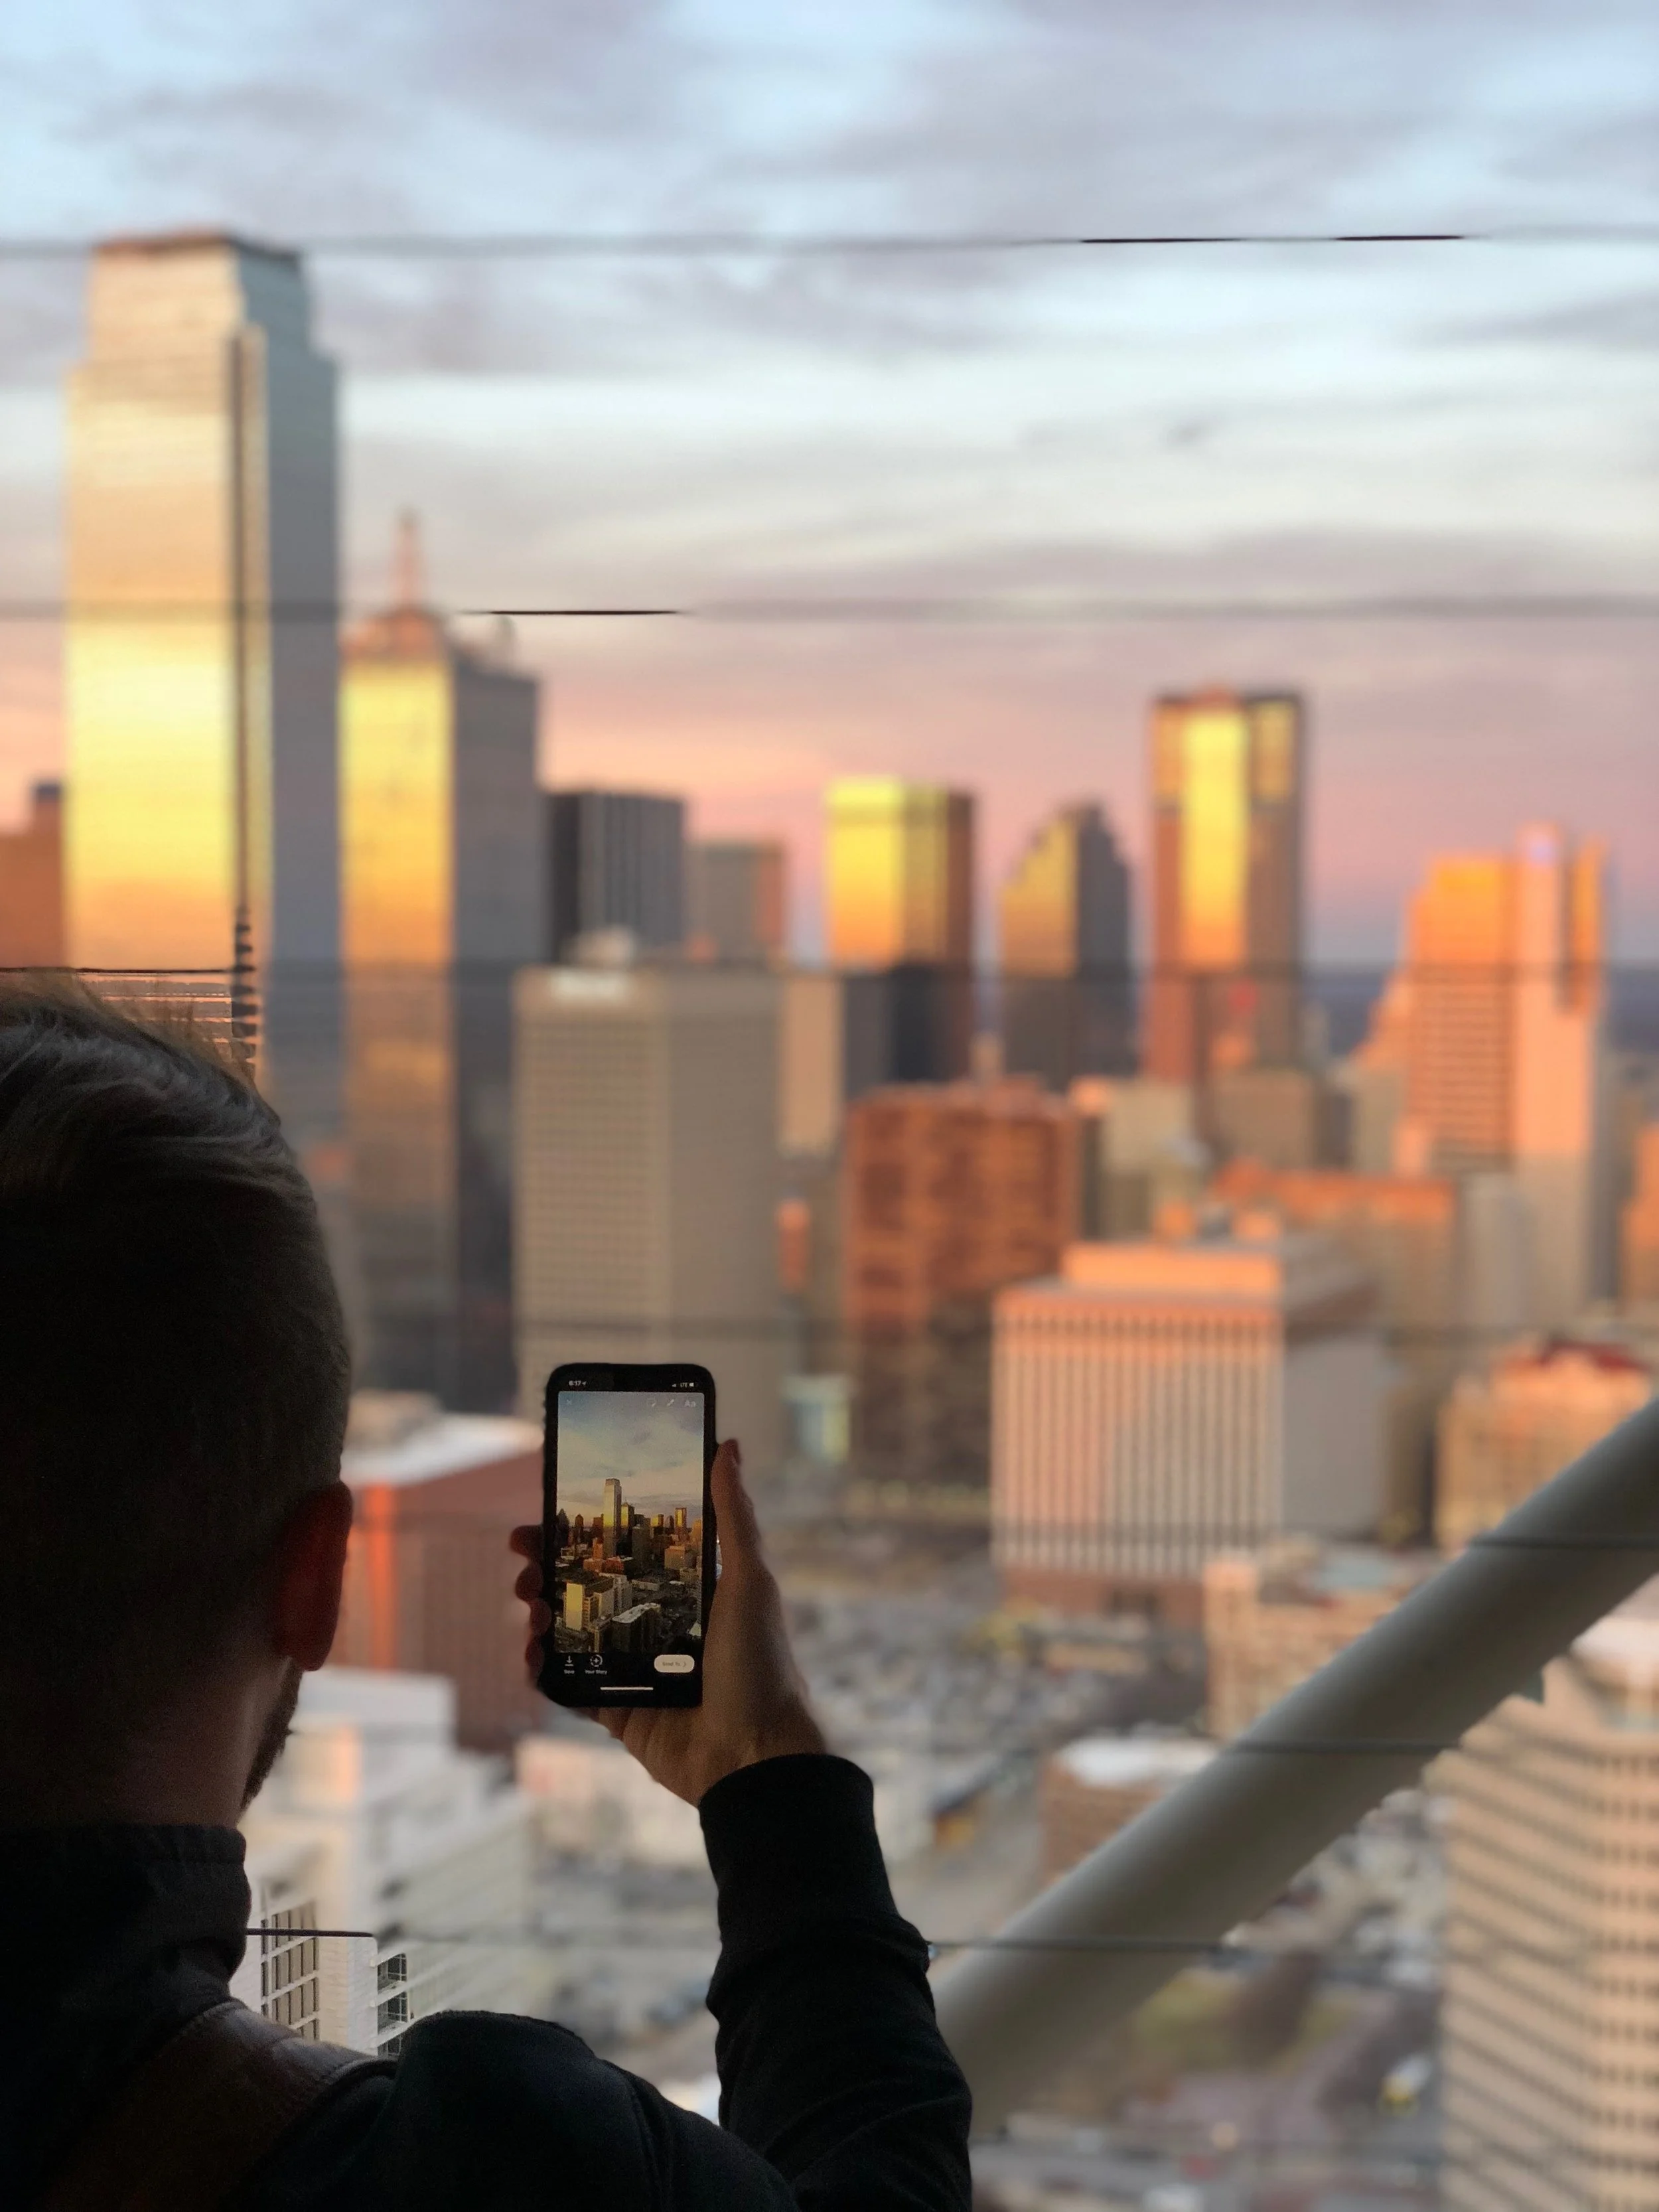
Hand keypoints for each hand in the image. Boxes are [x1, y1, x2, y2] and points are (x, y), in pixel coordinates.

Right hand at [510, 1438, 825, 1804]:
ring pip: (572, 1632)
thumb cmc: (762, 1664)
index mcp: (688, 1592)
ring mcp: (636, 1670)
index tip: (553, 1510)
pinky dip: (544, 1671)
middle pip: (589, 1588)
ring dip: (542, 1614)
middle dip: (549, 1568)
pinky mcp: (620, 1712)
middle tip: (524, 1554)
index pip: (627, 1550)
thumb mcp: (751, 1580)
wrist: (756, 1756)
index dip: (587, 1532)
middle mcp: (658, 1626)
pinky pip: (570, 1687)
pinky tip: (531, 1654)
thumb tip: (730, 1445)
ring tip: (532, 1605)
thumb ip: (734, 1515)